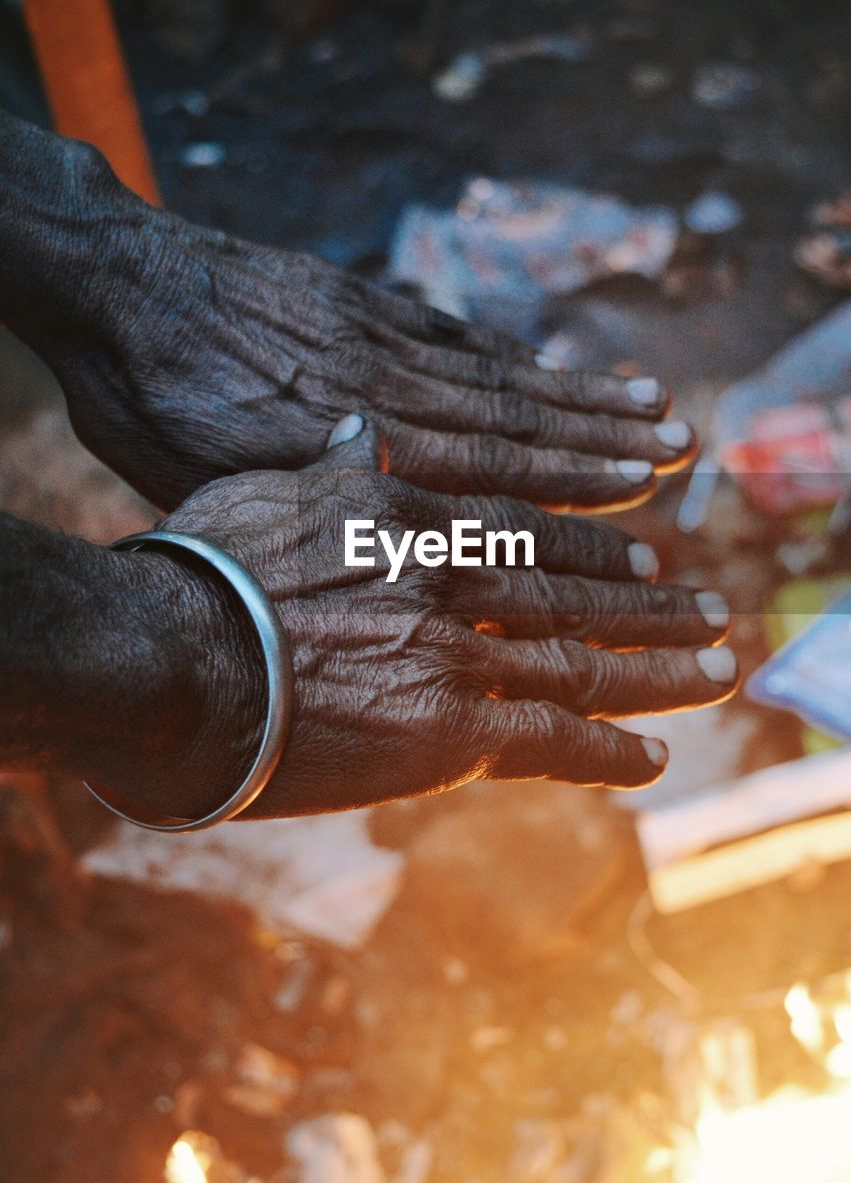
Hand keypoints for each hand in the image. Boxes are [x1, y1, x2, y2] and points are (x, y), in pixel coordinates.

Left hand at [43, 140, 693, 510]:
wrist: (116, 283)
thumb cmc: (148, 404)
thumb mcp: (212, 478)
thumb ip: (306, 494)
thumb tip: (387, 509)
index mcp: (350, 443)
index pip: (482, 470)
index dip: (566, 482)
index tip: (637, 488)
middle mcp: (384, 388)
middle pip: (512, 418)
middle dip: (601, 438)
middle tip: (676, 449)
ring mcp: (380, 336)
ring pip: (497, 372)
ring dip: (578, 392)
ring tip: (650, 404)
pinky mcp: (363, 301)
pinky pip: (454, 334)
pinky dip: (512, 354)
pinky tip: (550, 364)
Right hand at [118, 418, 737, 820]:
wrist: (175, 655)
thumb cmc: (207, 571)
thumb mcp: (272, 489)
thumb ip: (335, 466)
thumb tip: (360, 427)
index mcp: (421, 522)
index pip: (532, 535)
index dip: (594, 551)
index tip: (642, 560)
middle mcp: (460, 583)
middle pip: (579, 598)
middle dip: (653, 609)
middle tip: (711, 610)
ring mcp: (464, 656)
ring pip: (587, 665)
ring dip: (659, 671)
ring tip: (714, 671)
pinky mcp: (452, 734)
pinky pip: (555, 744)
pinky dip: (609, 753)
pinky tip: (653, 759)